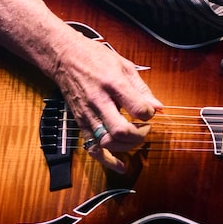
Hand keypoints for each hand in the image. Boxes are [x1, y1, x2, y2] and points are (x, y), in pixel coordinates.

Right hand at [53, 33, 162, 173]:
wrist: (64, 58)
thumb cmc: (95, 58)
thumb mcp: (123, 65)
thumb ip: (141, 88)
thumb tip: (158, 107)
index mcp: (113, 83)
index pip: (137, 108)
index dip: (149, 114)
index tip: (150, 112)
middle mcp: (98, 101)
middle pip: (121, 131)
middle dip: (139, 135)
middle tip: (145, 128)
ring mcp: (87, 114)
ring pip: (108, 143)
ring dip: (127, 146)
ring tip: (134, 137)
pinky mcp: (80, 123)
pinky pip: (92, 149)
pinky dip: (107, 161)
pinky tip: (120, 166)